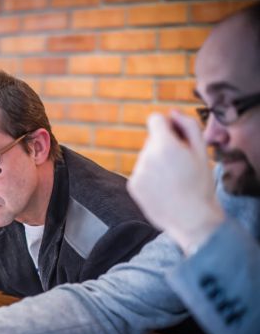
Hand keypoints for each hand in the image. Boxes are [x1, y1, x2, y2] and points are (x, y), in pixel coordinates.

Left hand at [128, 111, 224, 254]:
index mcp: (164, 146)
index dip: (167, 125)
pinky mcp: (132, 186)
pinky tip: (164, 189)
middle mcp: (146, 157)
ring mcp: (137, 172)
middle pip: (152, 140)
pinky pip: (141, 172)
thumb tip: (171, 113)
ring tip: (173, 180)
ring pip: (146, 157)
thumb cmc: (200, 185)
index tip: (176, 135)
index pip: (155, 119)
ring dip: (157, 162)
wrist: (191, 219)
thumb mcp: (202, 152)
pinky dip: (150, 176)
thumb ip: (188, 126)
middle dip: (165, 146)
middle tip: (181, 164)